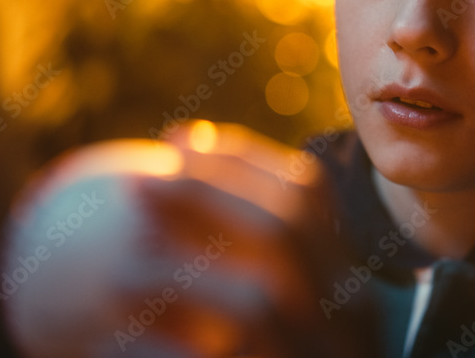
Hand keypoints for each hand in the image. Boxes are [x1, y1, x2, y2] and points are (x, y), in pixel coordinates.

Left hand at [0, 121, 375, 356]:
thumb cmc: (280, 351)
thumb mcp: (290, 311)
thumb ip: (263, 261)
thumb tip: (193, 162)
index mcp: (349, 278)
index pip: (310, 193)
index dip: (243, 158)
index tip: (180, 138)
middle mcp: (352, 313)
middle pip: (291, 226)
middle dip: (212, 189)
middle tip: (144, 176)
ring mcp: (326, 352)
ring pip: (268, 287)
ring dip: (196, 252)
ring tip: (134, 230)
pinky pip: (234, 349)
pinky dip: (173, 332)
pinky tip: (121, 314)